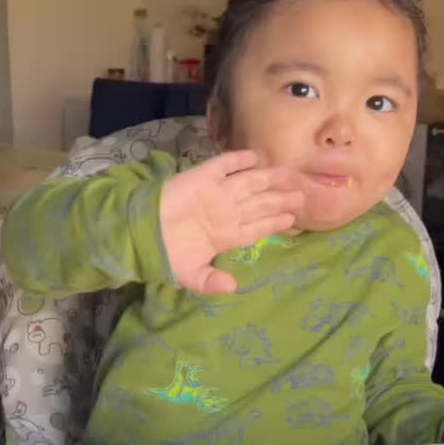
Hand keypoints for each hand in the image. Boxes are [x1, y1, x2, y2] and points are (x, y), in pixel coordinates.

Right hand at [159, 150, 303, 294]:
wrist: (140, 232)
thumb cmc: (165, 253)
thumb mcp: (189, 275)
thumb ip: (211, 282)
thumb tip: (233, 287)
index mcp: (225, 235)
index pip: (257, 227)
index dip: (275, 222)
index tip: (293, 219)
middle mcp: (226, 212)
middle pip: (260, 203)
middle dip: (281, 199)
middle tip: (303, 194)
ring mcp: (216, 193)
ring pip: (249, 184)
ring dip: (269, 178)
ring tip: (290, 174)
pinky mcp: (201, 177)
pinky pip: (223, 166)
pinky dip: (238, 160)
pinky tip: (255, 157)